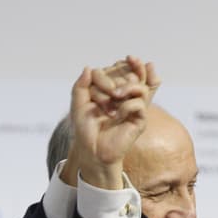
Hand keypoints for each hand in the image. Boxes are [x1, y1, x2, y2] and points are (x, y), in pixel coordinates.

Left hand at [67, 56, 155, 188]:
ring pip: (139, 86)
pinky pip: (138, 103)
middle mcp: (125, 96)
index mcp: (112, 90)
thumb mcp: (78, 104)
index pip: (119, 68)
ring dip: (124, 88)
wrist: (91, 150)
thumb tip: (89, 68)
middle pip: (128, 74)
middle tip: (101, 98)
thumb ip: (81, 85)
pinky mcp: (139, 120)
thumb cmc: (86, 129)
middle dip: (111, 81)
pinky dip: (125, 106)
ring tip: (114, 96)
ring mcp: (133, 107)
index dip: (108, 71)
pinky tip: (117, 116)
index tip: (94, 82)